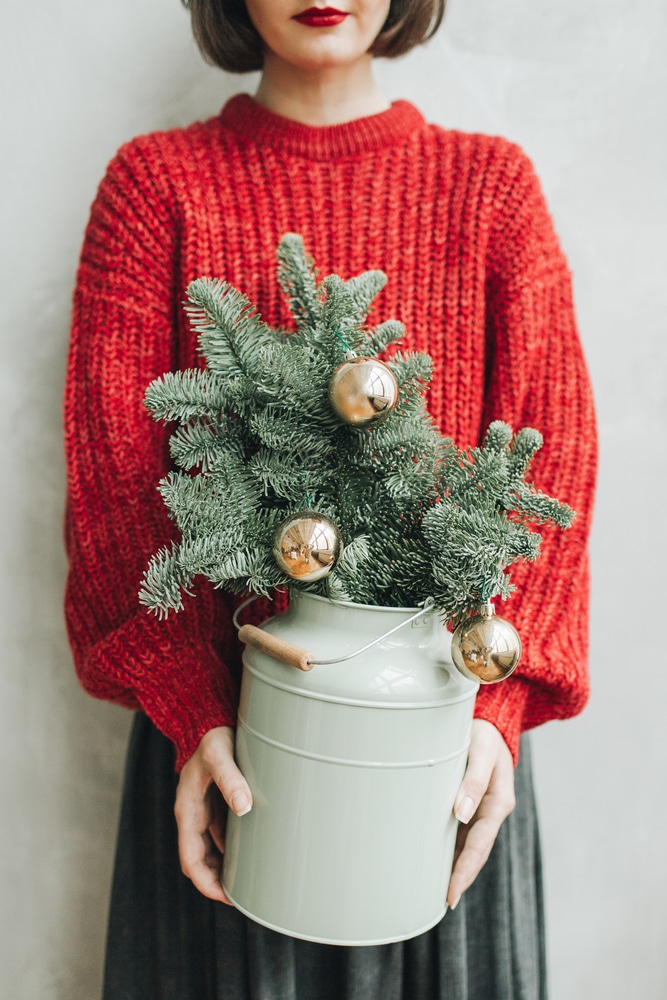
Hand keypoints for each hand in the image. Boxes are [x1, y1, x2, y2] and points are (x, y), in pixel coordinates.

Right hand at [175, 726, 251, 902]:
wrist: (209, 716)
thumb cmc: (212, 735)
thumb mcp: (219, 755)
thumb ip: (230, 778)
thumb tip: (243, 807)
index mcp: (187, 810)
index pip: (191, 860)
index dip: (206, 883)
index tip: (227, 897)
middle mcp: (193, 814)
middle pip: (201, 860)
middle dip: (217, 881)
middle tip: (246, 896)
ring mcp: (204, 809)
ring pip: (212, 849)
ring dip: (226, 866)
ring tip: (252, 880)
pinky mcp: (217, 801)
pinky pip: (223, 833)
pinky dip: (234, 847)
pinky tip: (253, 851)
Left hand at [447, 719, 514, 909]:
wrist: (489, 721)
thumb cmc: (484, 733)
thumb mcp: (481, 752)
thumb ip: (473, 780)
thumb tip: (461, 813)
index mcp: (498, 803)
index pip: (479, 847)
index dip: (464, 872)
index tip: (450, 896)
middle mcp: (490, 810)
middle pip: (473, 852)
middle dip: (457, 877)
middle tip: (436, 903)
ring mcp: (480, 808)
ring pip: (465, 844)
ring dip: (451, 864)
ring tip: (429, 888)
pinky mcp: (469, 802)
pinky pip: (459, 830)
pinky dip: (447, 845)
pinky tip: (432, 856)